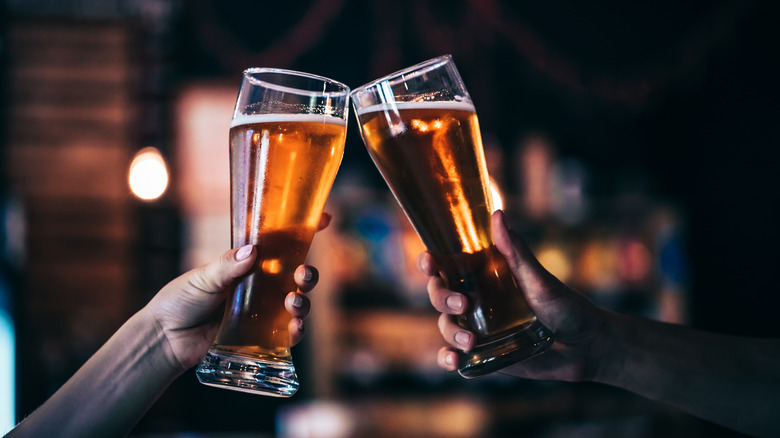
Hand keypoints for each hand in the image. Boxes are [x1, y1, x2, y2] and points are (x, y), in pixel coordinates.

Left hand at [144, 213, 330, 370]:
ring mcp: (261, 312)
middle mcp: (260, 286)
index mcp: (248, 265)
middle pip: (296, 276)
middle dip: (308, 274)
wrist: (165, 338)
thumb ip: (227, 266)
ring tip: (293, 303)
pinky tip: (294, 328)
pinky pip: (286, 334)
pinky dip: (296, 330)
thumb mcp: (202, 278)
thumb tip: (252, 251)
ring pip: (296, 303)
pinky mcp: (260, 336)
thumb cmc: (179, 301)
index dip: (304, 231)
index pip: (280, 245)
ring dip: (303, 302)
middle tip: (303, 276)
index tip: (325, 218)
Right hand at [419, 210, 609, 381]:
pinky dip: (448, 359)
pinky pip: (455, 356)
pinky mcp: (484, 354)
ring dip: (450, 331)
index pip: (448, 265)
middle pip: (439, 294)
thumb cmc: (566, 306)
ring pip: (445, 325)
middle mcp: (476, 299)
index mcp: (485, 276)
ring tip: (471, 341)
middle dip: (441, 298)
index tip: (430, 264)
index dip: (431, 263)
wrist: (585, 347)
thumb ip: (516, 252)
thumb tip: (498, 215)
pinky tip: (455, 361)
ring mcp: (478, 327)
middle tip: (462, 304)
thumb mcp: (540, 279)